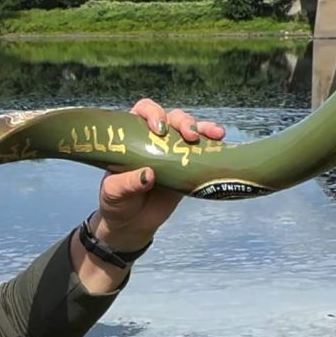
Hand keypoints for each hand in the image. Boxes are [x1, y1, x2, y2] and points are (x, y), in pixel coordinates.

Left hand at [92, 98, 225, 249]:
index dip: (153, 113)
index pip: (143, 112)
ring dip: (203, 128)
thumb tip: (149, 174)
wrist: (132, 224)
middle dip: (183, 121)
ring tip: (214, 134)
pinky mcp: (187, 166)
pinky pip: (203, 150)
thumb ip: (127, 183)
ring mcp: (172, 151)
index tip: (159, 128)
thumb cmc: (117, 202)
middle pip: (172, 118)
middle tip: (189, 135)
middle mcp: (154, 138)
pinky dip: (213, 144)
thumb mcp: (114, 193)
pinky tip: (221, 141)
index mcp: (132, 136)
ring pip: (190, 129)